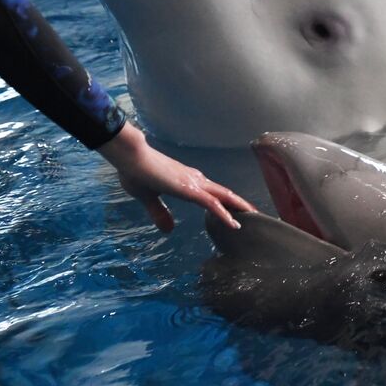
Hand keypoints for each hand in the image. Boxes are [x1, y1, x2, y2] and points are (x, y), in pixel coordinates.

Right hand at [97, 122, 255, 231]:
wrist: (130, 156)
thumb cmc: (136, 171)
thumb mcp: (148, 197)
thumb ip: (159, 212)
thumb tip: (168, 229)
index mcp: (186, 181)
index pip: (211, 193)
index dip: (224, 201)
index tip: (235, 211)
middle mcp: (195, 180)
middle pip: (223, 193)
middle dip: (239, 204)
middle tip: (255, 214)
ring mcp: (194, 184)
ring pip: (223, 197)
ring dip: (239, 208)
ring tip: (254, 217)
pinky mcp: (189, 189)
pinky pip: (212, 204)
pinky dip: (225, 214)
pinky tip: (234, 224)